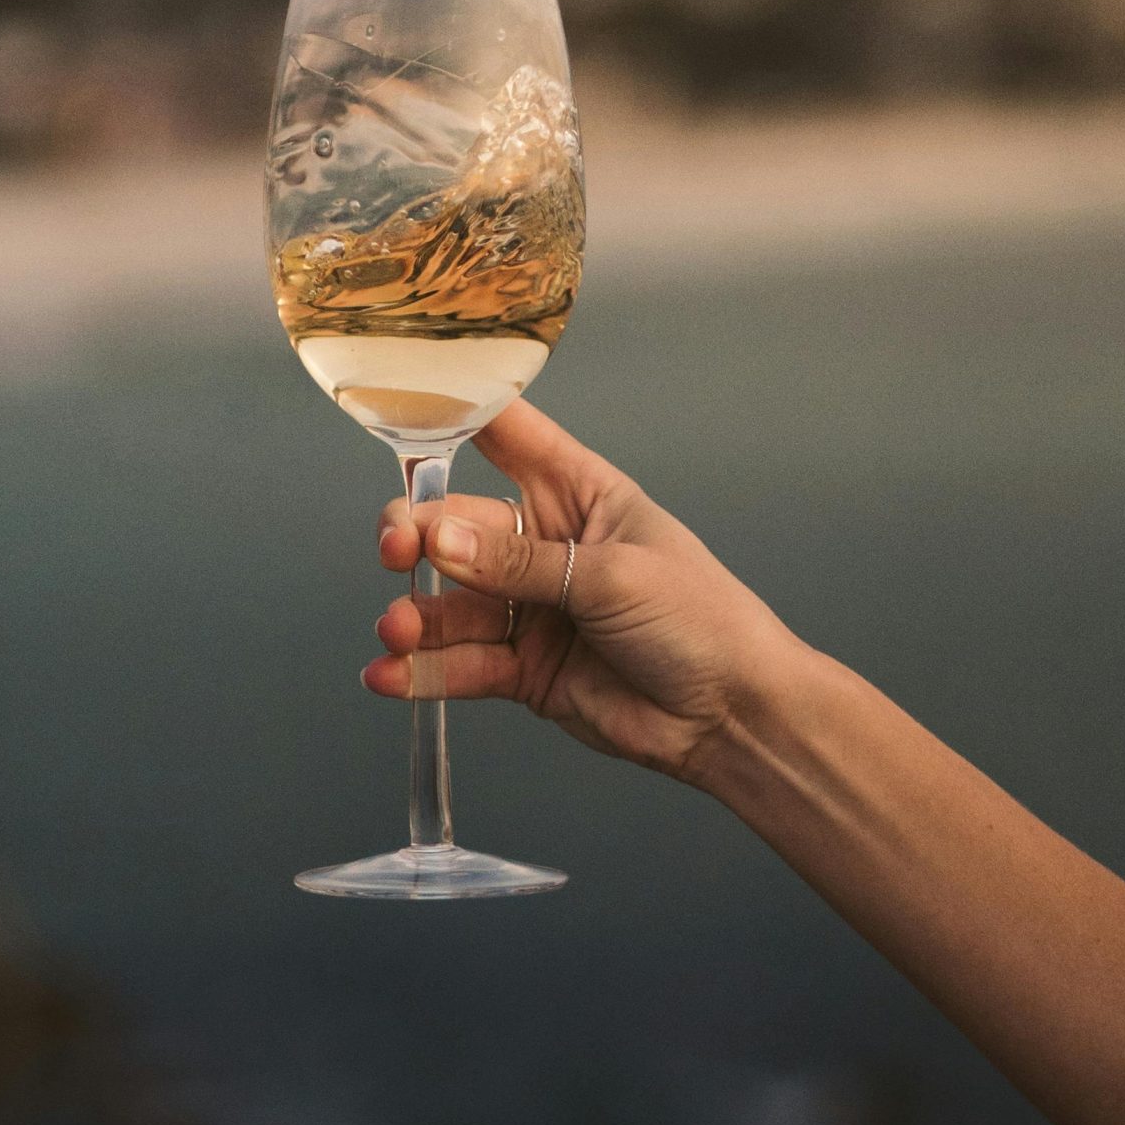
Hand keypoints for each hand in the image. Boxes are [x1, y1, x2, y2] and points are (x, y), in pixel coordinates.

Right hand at [364, 398, 800, 787]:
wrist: (734, 716)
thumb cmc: (699, 618)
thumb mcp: (611, 575)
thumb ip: (519, 563)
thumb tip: (439, 540)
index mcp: (578, 493)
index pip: (509, 437)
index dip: (456, 417)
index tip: (400, 408)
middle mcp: (546, 544)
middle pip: (459, 525)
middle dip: (419, 535)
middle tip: (395, 550)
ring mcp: (533, 609)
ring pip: (452, 601)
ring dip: (416, 614)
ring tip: (397, 631)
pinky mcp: (524, 670)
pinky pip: (462, 664)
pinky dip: (424, 672)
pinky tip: (390, 675)